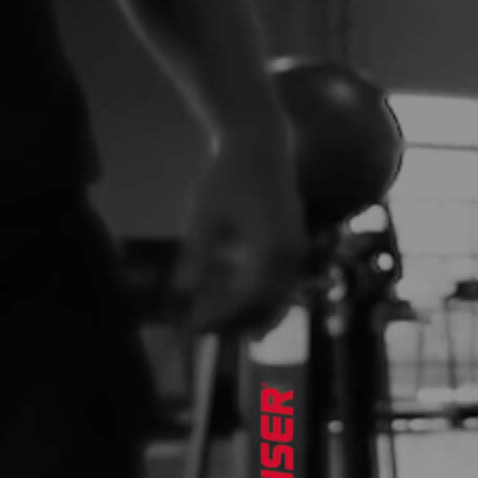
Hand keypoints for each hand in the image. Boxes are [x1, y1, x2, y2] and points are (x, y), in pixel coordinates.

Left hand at [182, 131, 308, 336]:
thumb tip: (180, 295)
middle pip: (269, 306)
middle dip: (239, 323)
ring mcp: (297, 250)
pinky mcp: (295, 245)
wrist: (259, 145)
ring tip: (220, 322)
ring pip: (279, 297)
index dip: (220, 316)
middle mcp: (291, 255)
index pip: (247, 298)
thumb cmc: (227, 176)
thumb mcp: (204, 217)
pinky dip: (261, 296)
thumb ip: (195, 258)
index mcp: (270, 249)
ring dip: (252, 313)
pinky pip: (281, 282)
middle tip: (206, 332)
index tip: (192, 325)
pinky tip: (234, 297)